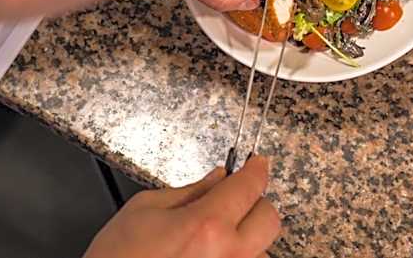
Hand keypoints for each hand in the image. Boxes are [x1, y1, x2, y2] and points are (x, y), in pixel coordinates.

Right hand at [84, 156, 278, 257]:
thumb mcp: (143, 210)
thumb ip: (188, 191)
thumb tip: (218, 178)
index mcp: (206, 226)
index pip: (249, 186)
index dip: (256, 169)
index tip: (257, 163)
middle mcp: (228, 256)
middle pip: (269, 218)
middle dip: (254, 203)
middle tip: (233, 200)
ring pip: (261, 248)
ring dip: (245, 237)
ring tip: (213, 239)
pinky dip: (236, 256)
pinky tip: (212, 254)